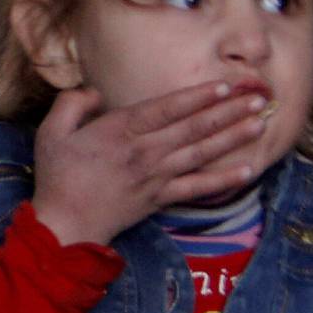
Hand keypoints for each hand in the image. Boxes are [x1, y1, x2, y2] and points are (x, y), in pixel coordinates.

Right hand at [29, 79, 272, 248]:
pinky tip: (248, 171)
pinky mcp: (160, 199)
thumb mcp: (52, 131)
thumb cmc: (58, 177)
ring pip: (202, 153)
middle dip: (228, 111)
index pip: (168, 107)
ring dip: (233, 137)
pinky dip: (223, 180)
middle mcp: (145, 151)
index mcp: (121, 130)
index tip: (225, 85)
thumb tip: (94, 92)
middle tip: (259, 98)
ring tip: (260, 124)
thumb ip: (72, 102)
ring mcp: (156, 176)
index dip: (198, 96)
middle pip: (194, 127)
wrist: (64, 226)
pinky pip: (198, 188)